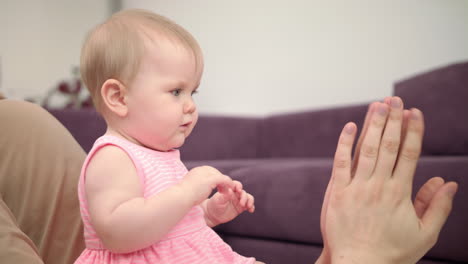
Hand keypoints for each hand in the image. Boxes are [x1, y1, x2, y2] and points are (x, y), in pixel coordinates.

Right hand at [180, 166, 234, 205]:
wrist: (181, 197)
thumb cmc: (184, 196)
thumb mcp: (191, 187)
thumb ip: (197, 184)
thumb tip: (202, 187)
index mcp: (196, 171)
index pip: (210, 172)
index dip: (215, 179)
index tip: (218, 187)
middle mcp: (201, 169)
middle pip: (216, 173)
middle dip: (221, 181)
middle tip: (224, 190)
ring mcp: (206, 173)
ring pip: (220, 176)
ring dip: (225, 183)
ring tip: (226, 191)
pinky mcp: (210, 179)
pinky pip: (223, 179)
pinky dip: (228, 183)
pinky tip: (231, 188)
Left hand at [203, 180, 254, 226]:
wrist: (213, 215)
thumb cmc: (214, 205)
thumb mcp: (218, 200)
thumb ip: (224, 196)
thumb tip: (230, 191)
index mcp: (229, 189)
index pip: (236, 185)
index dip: (239, 186)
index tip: (238, 190)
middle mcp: (235, 194)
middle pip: (243, 192)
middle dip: (244, 197)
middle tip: (242, 203)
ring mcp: (239, 200)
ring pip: (248, 198)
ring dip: (249, 201)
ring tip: (248, 206)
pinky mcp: (241, 207)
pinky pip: (248, 206)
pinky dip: (251, 207)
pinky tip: (251, 210)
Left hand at [318, 97, 457, 263]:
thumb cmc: (392, 253)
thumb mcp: (424, 234)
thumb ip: (437, 207)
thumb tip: (448, 182)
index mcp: (401, 193)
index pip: (410, 154)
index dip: (413, 131)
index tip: (415, 113)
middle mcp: (379, 186)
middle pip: (388, 146)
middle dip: (394, 120)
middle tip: (396, 99)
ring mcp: (357, 187)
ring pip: (366, 149)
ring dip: (373, 125)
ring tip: (379, 104)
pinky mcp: (337, 192)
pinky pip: (341, 162)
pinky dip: (345, 143)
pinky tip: (350, 126)